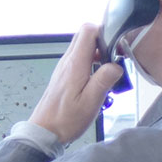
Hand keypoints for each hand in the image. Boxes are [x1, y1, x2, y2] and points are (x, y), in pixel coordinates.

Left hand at [29, 23, 123, 143]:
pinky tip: (98, 79)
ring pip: (82, 46)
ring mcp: (65, 67)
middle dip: (103, 40)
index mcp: (75, 64)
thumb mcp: (91, 102)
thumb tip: (116, 65)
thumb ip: (104, 80)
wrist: (45, 131)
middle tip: (114, 57)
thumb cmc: (66, 120)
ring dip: (98, 52)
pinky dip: (92, 62)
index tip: (116, 46)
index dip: (105, 32)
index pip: (88, 31)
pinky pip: (80, 58)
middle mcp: (68, 61)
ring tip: (108, 70)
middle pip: (85, 35)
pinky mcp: (65, 74)